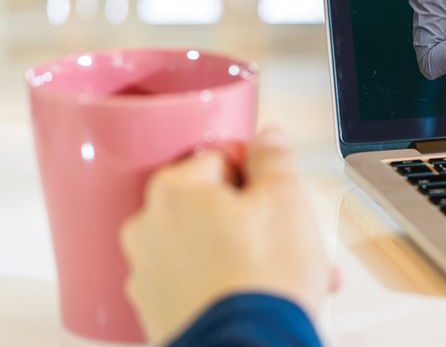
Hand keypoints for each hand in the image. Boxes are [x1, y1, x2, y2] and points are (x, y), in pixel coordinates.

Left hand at [120, 129, 331, 344]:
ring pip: (206, 247)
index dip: (256, 176)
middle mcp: (148, 229)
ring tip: (288, 275)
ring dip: (245, 254)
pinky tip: (262, 296)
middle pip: (210, 206)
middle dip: (253, 220)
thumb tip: (268, 140)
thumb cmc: (263, 280)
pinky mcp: (157, 313)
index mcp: (174, 191)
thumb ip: (274, 158)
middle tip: (289, 236)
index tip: (275, 194)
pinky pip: (197, 285)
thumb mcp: (286, 198)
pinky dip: (228, 285)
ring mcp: (149, 275)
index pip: (220, 159)